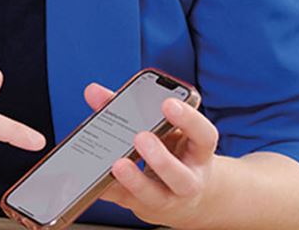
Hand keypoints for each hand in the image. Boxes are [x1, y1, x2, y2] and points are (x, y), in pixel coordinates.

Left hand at [83, 82, 222, 227]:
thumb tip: (94, 92)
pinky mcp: (144, 207)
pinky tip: (95, 179)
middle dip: (161, 158)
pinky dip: (108, 189)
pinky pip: (125, 201)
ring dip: (134, 180)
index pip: (204, 136)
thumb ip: (131, 108)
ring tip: (117, 164)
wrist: (183, 196)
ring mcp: (168, 198)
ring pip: (155, 195)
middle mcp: (189, 180)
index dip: (189, 120)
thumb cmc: (172, 153)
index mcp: (198, 152)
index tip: (168, 103)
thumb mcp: (164, 129)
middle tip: (140, 137)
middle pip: (180, 175)